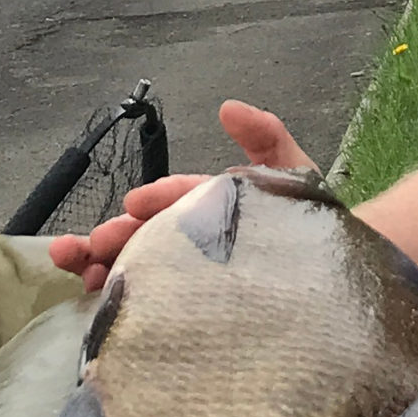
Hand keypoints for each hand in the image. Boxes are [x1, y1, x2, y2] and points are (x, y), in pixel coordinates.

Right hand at [46, 101, 313, 291]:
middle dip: (113, 237)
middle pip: (145, 235)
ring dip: (100, 267)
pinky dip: (122, 303)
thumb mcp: (293, 175)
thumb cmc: (311, 224)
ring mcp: (188, 274)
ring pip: (137, 267)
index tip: (135, 204)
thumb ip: (266, 137)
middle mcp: (193, 239)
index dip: (157, 199)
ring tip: (78, 272)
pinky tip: (98, 307)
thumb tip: (229, 108)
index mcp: (211, 205)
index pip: (179, 198)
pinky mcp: (189, 308)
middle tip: (88, 246)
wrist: (338, 281)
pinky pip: (151, 305)